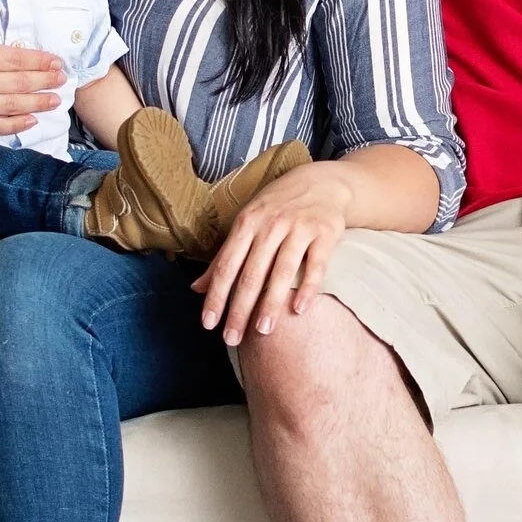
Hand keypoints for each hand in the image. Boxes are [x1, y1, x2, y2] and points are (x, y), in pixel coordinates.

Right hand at [0, 3, 65, 137]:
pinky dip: (12, 126)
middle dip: (44, 81)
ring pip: (9, 106)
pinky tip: (29, 122)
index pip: (13, 58)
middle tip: (65, 80)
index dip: (39, 61)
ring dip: (36, 103)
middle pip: (17, 83)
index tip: (57, 61)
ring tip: (56, 101)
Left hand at [192, 163, 355, 345]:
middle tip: (232, 338)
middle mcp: (271, 224)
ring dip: (271, 303)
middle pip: (251, 273)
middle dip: (239, 309)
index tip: (208, 324)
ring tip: (262, 331)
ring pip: (282, 271)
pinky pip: (316, 264)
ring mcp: (299, 227)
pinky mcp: (325, 232)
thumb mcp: (247, 223)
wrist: (322, 182)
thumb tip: (196, 288)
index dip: (216, 296)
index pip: (227, 266)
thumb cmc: (277, 207)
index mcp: (246, 223)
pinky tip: (299, 310)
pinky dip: (308, 287)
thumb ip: (224, 256)